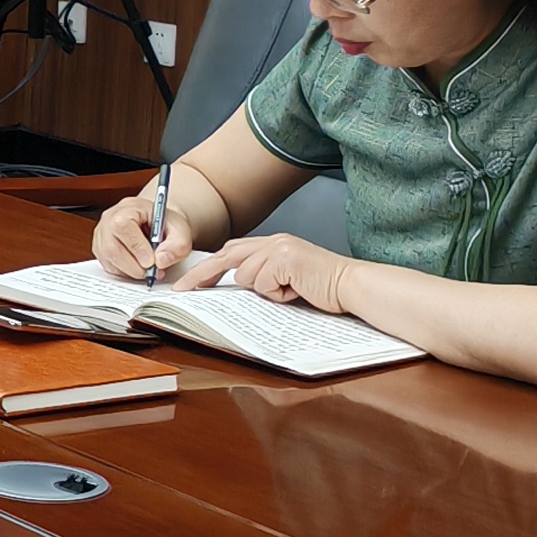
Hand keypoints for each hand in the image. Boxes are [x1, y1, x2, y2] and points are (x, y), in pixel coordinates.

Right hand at [90, 190, 187, 281]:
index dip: (136, 247)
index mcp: (128, 208)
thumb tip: (161, 260)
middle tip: (152, 272)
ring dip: (130, 271)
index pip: (122, 226)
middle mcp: (109, 220)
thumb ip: (176, 246)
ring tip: (148, 270)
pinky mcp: (100, 250)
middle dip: (134, 266)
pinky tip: (138, 268)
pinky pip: (108, 267)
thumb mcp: (180, 231)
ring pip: (108, 260)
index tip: (152, 262)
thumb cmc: (166, 225)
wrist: (159, 225)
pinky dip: (124, 273)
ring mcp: (102, 236)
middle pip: (111, 248)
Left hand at [172, 233, 356, 311]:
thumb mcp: (286, 279)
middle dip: (204, 274)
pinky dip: (277, 294)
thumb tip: (236, 285)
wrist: (352, 286)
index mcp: (273, 243)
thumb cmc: (322, 287)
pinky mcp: (285, 259)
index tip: (191, 281)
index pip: (232, 251)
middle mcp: (274, 241)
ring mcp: (279, 248)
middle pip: (227, 256)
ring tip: (290, 291)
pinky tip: (296, 291)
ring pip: (245, 275)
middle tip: (184, 289)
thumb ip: (263, 276)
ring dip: (264, 291)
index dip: (210, 266)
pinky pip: (262, 284)